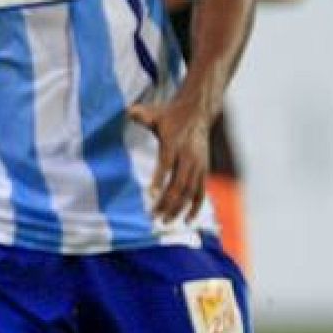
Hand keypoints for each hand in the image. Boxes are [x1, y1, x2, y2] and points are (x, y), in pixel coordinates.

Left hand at [127, 97, 210, 223]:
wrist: (198, 111)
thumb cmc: (171, 115)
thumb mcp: (156, 113)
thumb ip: (142, 115)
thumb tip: (129, 111)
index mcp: (174, 143)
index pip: (167, 163)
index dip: (159, 179)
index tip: (151, 194)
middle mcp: (189, 155)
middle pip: (179, 183)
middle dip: (167, 202)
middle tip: (153, 216)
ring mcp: (198, 164)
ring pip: (190, 191)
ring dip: (178, 208)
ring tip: (165, 221)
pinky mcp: (204, 170)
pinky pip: (201, 192)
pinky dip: (195, 207)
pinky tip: (187, 221)